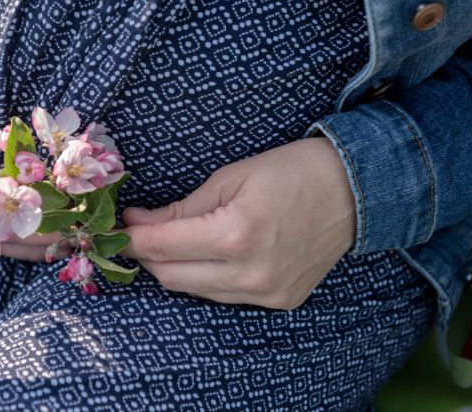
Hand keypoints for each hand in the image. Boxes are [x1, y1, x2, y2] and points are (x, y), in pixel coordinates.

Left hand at [122, 137, 356, 308]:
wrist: (355, 191)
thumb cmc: (291, 170)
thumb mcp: (231, 177)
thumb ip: (181, 208)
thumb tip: (139, 225)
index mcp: (235, 235)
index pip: (162, 248)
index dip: (132, 239)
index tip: (116, 228)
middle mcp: (250, 273)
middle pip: (171, 278)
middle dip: (148, 256)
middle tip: (141, 233)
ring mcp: (267, 292)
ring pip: (195, 292)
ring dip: (175, 269)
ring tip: (173, 242)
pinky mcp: (280, 301)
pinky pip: (225, 296)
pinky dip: (207, 279)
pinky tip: (208, 256)